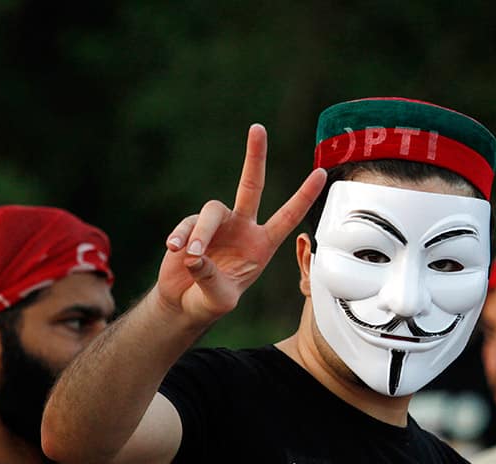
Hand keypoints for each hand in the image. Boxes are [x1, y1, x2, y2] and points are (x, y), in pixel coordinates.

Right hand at [156, 124, 326, 324]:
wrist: (185, 303)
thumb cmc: (211, 301)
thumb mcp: (220, 299)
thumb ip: (211, 279)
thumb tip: (193, 255)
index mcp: (262, 244)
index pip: (288, 217)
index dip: (304, 196)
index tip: (321, 174)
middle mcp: (243, 227)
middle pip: (250, 185)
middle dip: (254, 157)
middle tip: (258, 128)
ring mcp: (217, 225)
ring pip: (212, 211)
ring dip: (201, 233)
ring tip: (191, 254)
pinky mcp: (191, 227)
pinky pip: (187, 224)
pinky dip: (180, 236)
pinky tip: (174, 251)